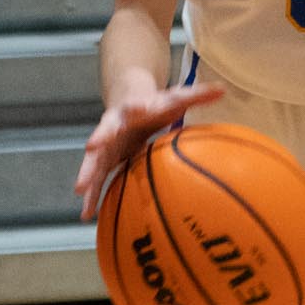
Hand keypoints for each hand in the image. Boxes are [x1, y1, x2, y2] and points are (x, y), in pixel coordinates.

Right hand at [74, 83, 223, 220]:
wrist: (128, 99)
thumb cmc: (156, 102)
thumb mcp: (174, 97)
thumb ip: (196, 95)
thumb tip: (223, 88)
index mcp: (132, 108)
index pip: (134, 106)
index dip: (136, 106)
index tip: (137, 108)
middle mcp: (113, 125)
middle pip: (104, 133)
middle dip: (98, 141)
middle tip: (92, 147)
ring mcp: (105, 144)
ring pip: (94, 161)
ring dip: (88, 177)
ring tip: (81, 196)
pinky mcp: (104, 159)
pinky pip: (97, 178)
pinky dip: (92, 196)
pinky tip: (86, 215)